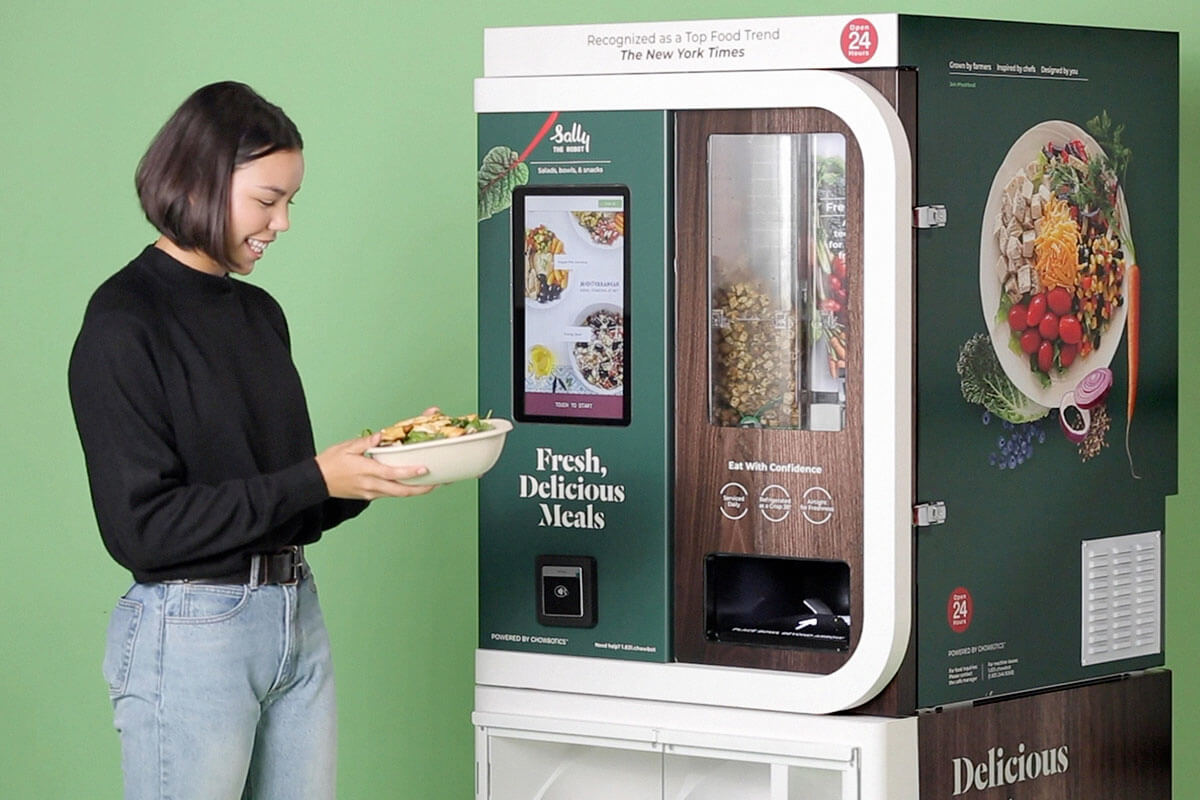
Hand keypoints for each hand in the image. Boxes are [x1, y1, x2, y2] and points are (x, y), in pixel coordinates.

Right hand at [315, 432, 434, 499]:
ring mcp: (371, 493)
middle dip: (421, 489)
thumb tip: (380, 436)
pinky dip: (402, 489)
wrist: (315, 482)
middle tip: (438, 483)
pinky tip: (410, 484)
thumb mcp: (346, 447)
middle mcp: (371, 486)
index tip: (424, 469)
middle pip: (401, 491)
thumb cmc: (330, 463)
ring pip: (397, 494)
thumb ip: (365, 442)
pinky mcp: (369, 496)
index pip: (393, 474)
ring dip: (414, 491)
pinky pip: (389, 494)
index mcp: (366, 471)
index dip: (410, 473)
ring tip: (430, 484)